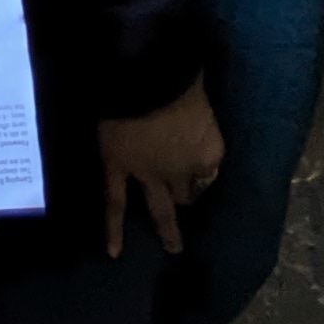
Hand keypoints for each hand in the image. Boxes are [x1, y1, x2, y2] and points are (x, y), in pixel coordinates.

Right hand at [99, 80, 223, 255]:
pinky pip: (115, 203)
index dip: (205, 167)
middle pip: (188, 190)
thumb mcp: (202, 89)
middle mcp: (183, 169)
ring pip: (161, 207)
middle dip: (188, 193)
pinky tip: (114, 251)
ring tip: (173, 248)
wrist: (147, 72)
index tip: (202, 168)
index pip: (210, 168)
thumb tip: (193, 93)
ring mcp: (150, 173)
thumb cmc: (181, 72)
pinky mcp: (119, 168)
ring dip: (167, 229)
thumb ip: (198, 103)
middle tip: (187, 199)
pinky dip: (113, 229)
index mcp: (208, 149)